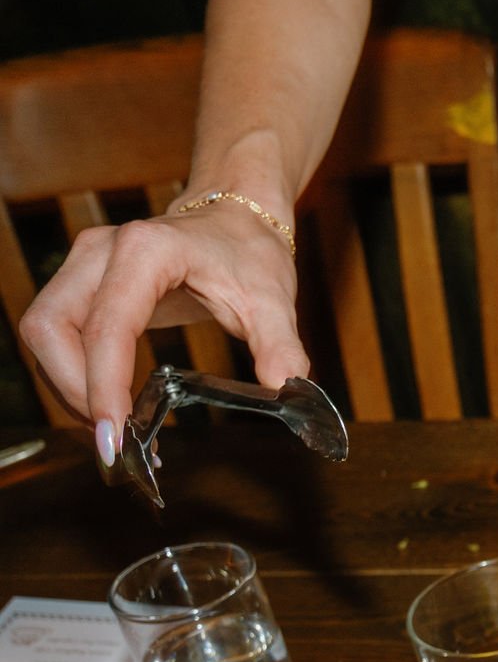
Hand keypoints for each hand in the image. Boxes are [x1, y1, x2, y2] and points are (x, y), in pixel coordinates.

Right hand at [18, 199, 307, 459]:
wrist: (234, 219)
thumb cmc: (249, 254)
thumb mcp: (272, 300)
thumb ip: (280, 346)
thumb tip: (289, 388)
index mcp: (146, 252)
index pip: (105, 326)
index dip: (102, 384)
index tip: (115, 436)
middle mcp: (102, 253)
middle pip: (51, 329)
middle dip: (75, 392)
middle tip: (117, 442)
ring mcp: (84, 266)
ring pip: (44, 334)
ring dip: (69, 389)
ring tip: (117, 432)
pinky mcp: (80, 285)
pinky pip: (57, 337)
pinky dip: (75, 379)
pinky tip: (114, 411)